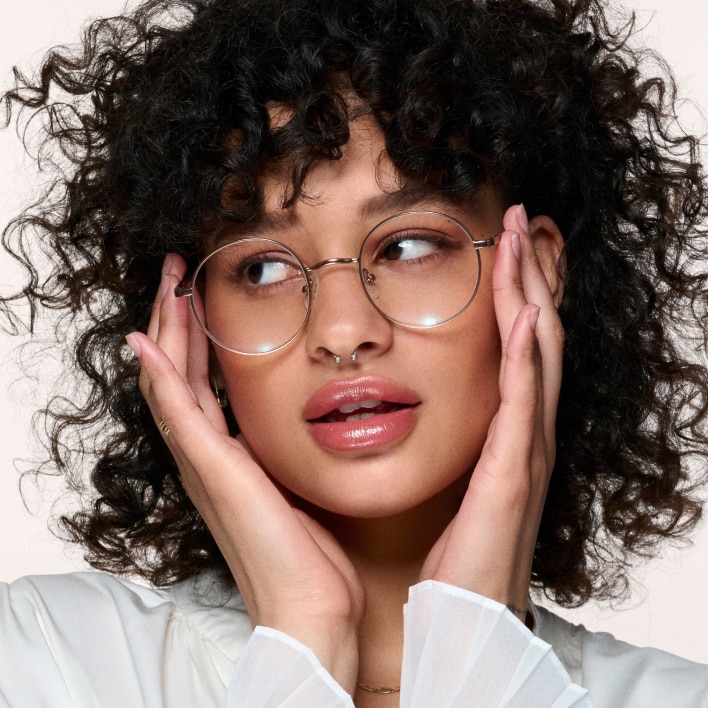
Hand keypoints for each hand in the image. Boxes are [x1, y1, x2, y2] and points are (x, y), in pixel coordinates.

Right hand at [126, 254, 363, 691]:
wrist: (310, 604)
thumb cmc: (309, 550)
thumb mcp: (296, 482)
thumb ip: (284, 450)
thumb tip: (302, 418)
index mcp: (226, 455)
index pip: (199, 383)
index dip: (193, 338)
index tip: (198, 295)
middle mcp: (206, 456)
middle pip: (177, 374)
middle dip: (174, 321)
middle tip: (175, 273)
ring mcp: (204, 463)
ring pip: (171, 383)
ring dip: (167, 331)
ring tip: (168, 285)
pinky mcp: (214, 471)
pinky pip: (179, 413)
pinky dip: (161, 375)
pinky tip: (148, 341)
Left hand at [420, 204, 563, 617]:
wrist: (460, 615)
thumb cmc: (450, 550)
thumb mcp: (448, 478)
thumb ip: (447, 436)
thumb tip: (412, 400)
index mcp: (505, 433)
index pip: (516, 348)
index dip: (513, 293)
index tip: (499, 244)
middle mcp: (525, 434)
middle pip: (536, 338)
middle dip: (529, 277)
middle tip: (520, 221)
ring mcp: (526, 453)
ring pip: (539, 357)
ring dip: (532, 296)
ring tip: (525, 242)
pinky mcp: (513, 477)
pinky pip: (526, 406)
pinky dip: (530, 357)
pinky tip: (527, 315)